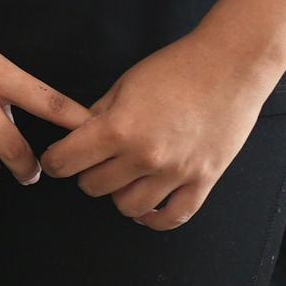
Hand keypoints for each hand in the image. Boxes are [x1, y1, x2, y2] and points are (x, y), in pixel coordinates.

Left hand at [40, 36, 268, 227]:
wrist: (229, 66)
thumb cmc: (176, 68)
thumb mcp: (122, 85)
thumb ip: (96, 115)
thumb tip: (76, 136)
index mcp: (118, 129)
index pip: (65, 162)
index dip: (55, 160)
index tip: (58, 157)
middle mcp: (145, 156)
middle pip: (94, 187)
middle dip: (87, 174)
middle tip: (95, 160)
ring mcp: (177, 172)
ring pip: (128, 207)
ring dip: (118, 194)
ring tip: (123, 177)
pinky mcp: (205, 179)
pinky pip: (175, 217)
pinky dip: (155, 219)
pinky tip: (147, 208)